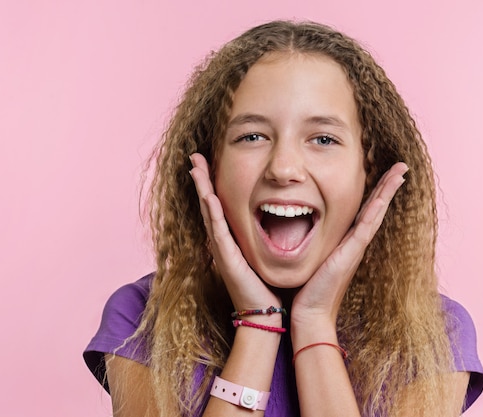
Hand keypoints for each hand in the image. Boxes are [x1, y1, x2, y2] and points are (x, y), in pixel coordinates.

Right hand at [189, 153, 280, 311]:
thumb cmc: (269, 287)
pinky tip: (209, 196)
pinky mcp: (227, 260)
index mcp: (233, 240)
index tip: (211, 162)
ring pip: (209, 213)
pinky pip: (218, 232)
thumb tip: (286, 219)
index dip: (213, 184)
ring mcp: (222, 250)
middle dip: (202, 180)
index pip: (220, 206)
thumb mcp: (268, 256)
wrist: (265, 315)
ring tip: (195, 167)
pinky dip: (213, 213)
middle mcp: (223, 243)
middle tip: (196, 156)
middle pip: (208, 204)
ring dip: (202, 189)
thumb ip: (272, 237)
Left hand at [290, 162, 408, 335]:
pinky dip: (378, 207)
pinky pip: (368, 224)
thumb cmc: (306, 289)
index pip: (363, 210)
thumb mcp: (308, 258)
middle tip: (401, 166)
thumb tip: (292, 227)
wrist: (309, 313)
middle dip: (387, 186)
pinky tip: (385, 193)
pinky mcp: (352, 252)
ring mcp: (356, 246)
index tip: (382, 173)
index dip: (374, 192)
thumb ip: (306, 243)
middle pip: (375, 207)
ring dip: (388, 190)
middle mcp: (355, 242)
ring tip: (400, 171)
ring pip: (376, 212)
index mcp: (345, 242)